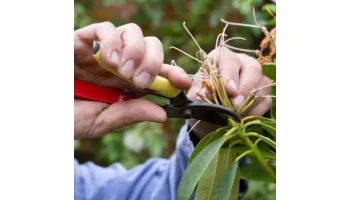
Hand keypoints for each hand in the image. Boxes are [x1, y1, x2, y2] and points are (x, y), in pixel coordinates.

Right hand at [73, 22, 190, 138]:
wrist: (44, 110)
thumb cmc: (68, 116)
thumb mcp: (101, 121)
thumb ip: (129, 114)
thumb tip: (162, 114)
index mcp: (126, 84)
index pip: (158, 73)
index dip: (174, 75)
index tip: (184, 83)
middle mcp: (120, 65)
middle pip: (152, 47)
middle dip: (153, 62)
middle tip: (140, 81)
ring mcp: (104, 51)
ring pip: (134, 33)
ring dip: (134, 51)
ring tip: (121, 71)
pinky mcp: (84, 40)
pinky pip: (105, 29)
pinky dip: (111, 41)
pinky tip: (107, 59)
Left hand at [187, 47, 271, 137]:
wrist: (207, 120)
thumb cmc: (201, 102)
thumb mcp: (195, 97)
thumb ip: (198, 92)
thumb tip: (207, 91)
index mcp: (220, 59)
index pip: (228, 58)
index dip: (230, 73)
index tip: (228, 90)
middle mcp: (240, 63)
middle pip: (252, 67)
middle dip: (245, 87)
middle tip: (235, 104)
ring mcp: (254, 77)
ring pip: (262, 83)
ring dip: (250, 101)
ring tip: (237, 114)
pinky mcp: (262, 93)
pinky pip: (265, 99)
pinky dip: (255, 110)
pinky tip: (244, 117)